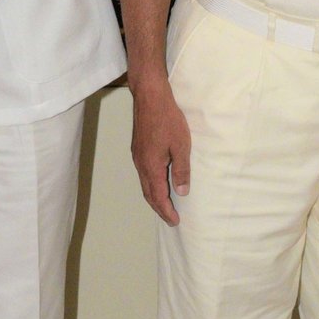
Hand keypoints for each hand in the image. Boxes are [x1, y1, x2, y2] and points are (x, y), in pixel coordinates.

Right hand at [130, 77, 189, 225]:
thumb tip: (182, 192)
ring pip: (144, 184)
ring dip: (154, 197)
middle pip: (148, 194)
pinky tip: (159, 182)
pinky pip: (143, 174)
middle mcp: (141, 164)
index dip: (167, 211)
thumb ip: (181, 170)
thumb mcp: (181, 146)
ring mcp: (137, 156)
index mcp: (152, 166)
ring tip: (165, 204)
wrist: (150, 97)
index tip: (175, 221)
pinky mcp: (138, 149)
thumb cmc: (168, 119)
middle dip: (159, 208)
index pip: (158, 197)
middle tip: (170, 218)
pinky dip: (151, 184)